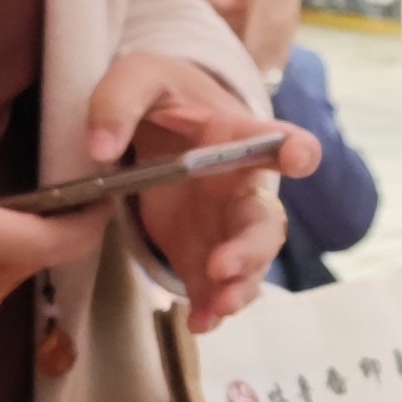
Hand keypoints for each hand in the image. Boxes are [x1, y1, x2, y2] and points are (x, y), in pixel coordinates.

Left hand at [87, 51, 315, 332]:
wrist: (160, 127)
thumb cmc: (161, 96)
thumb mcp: (138, 77)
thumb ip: (117, 101)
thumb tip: (101, 148)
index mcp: (236, 136)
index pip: (277, 139)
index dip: (295, 149)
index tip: (299, 157)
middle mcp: (242, 187)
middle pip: (266, 223)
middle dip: (251, 249)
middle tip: (222, 266)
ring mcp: (226, 227)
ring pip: (250, 265)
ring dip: (238, 288)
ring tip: (216, 310)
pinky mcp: (203, 255)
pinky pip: (217, 288)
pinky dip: (212, 308)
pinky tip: (199, 324)